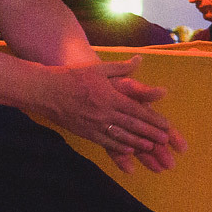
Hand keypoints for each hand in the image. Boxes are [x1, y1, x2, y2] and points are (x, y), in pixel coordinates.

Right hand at [36, 57, 184, 173]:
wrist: (44, 91)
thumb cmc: (72, 77)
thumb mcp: (98, 69)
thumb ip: (121, 67)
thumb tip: (139, 60)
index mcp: (110, 97)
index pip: (137, 110)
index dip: (154, 119)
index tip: (167, 126)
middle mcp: (104, 113)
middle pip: (133, 126)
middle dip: (151, 133)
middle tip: (165, 140)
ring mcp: (94, 125)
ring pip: (121, 137)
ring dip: (138, 143)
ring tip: (151, 147)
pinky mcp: (85, 132)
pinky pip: (106, 142)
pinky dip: (119, 147)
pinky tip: (130, 151)